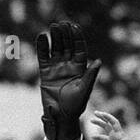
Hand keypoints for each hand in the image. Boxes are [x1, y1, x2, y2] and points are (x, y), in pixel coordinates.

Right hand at [37, 21, 100, 139]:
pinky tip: (41, 37)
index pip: (79, 49)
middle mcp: (68, 65)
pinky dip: (41, 47)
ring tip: (53, 26)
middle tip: (62, 23)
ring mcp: (56, 68)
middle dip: (65, 35)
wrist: (61, 116)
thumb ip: (90, 75)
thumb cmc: (76, 105)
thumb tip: (99, 61)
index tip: (74, 27)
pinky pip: (43, 57)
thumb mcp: (84, 89)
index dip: (77, 38)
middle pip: (66, 46)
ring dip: (54, 38)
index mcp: (80, 68)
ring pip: (55, 49)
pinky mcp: (45, 72)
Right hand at [82, 110, 123, 139]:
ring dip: (99, 124)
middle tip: (95, 113)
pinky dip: (98, 137)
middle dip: (102, 117)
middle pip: (109, 123)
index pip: (114, 122)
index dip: (108, 117)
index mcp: (120, 133)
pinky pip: (104, 138)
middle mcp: (117, 134)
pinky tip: (92, 137)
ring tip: (91, 120)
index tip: (101, 113)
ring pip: (106, 128)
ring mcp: (115, 138)